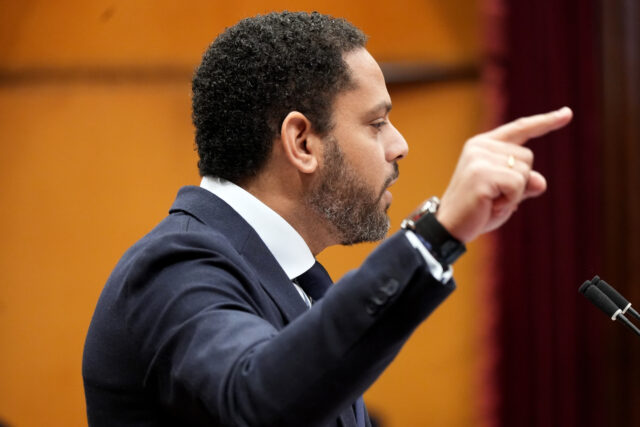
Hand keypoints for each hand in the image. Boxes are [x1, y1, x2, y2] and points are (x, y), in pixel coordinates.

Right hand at [436, 107, 572, 242]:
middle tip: (494, 197)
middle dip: (520, 182)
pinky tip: (491, 205)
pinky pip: (517, 185)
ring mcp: (479, 158)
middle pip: (527, 157)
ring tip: (490, 202)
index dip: (545, 122)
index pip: (520, 129)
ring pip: (524, 172)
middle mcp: (480, 146)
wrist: (449, 227)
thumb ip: (524, 183)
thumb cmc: (477, 210)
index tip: (567, 113)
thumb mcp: (506, 194)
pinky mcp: (482, 174)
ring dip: (514, 194)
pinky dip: (510, 201)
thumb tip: (540, 182)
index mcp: (483, 144)